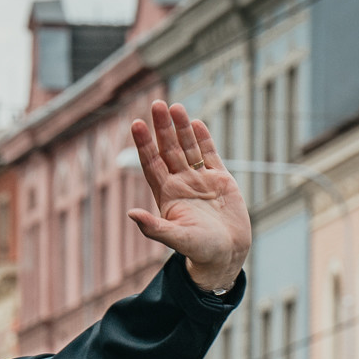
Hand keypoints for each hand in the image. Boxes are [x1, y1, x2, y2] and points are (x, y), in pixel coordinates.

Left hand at [127, 101, 251, 292]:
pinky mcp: (220, 180)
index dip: (144, 144)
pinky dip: (203, 139)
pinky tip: (195, 123)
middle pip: (168, 150)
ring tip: (175, 106)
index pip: (151, 164)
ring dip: (181, 128)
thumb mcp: (176, 238)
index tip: (137, 124)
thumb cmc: (200, 251)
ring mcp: (200, 180)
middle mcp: (181, 183)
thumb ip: (154, 227)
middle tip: (156, 104)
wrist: (227, 254)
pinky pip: (210, 154)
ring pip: (188, 148)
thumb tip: (131, 214)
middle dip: (162, 128)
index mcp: (167, 195)